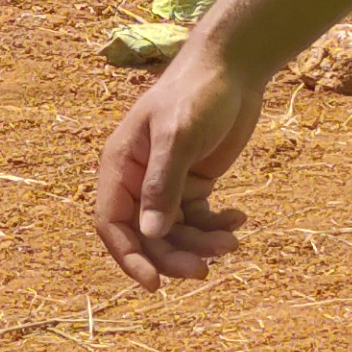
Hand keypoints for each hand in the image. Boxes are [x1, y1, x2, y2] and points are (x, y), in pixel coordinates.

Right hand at [91, 44, 261, 288]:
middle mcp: (138, 180)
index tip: (153, 284)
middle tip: (205, 270)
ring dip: (202, 243)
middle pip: (147, 235)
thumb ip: (162, 186)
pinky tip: (239, 218)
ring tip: (233, 240)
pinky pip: (199, 218)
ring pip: (176, 232)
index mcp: (120, 167)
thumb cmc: (197, 94)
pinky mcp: (194, 182)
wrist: (234, 67)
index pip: (112, 223)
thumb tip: (150, 234)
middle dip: (174, 256)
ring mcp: (167, 183)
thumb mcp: (178, 137)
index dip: (128, 256)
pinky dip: (218, 225)